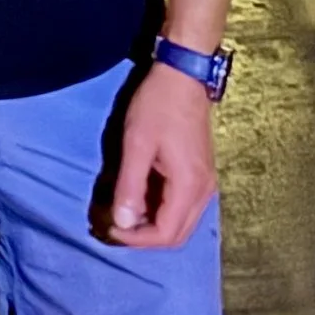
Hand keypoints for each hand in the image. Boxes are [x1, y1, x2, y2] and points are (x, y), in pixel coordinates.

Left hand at [107, 62, 217, 250]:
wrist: (183, 75)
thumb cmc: (158, 105)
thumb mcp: (137, 144)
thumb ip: (130, 186)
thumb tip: (123, 223)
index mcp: (189, 186)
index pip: (165, 234)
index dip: (135, 239)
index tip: (109, 227)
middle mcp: (204, 191)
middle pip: (176, 235)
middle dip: (143, 237)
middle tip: (113, 225)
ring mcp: (205, 183)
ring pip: (180, 223)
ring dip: (151, 225)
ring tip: (122, 212)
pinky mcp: (200, 174)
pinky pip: (181, 206)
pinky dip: (159, 210)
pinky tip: (138, 197)